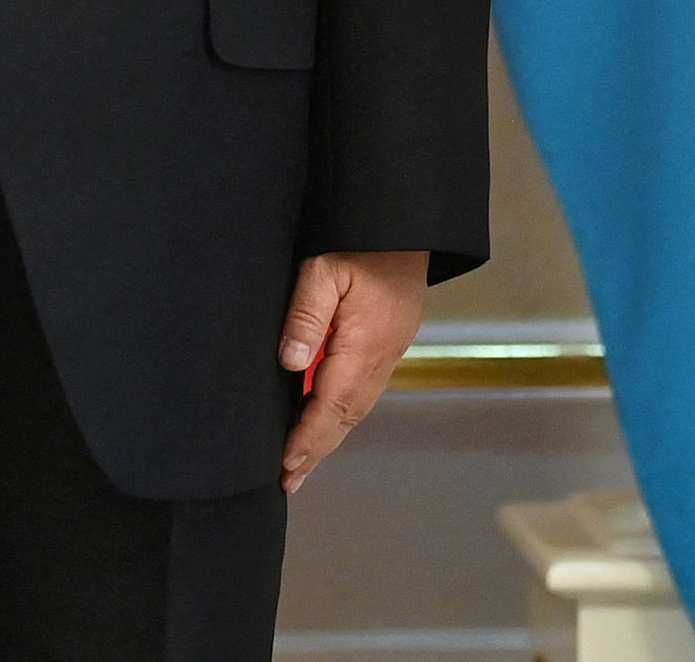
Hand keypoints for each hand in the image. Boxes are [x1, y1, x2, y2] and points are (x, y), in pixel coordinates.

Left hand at [278, 250, 427, 491]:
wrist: (409, 215)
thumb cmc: (362, 236)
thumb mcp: (324, 266)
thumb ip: (306, 313)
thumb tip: (291, 362)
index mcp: (367, 343)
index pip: (332, 405)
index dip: (308, 439)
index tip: (285, 467)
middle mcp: (384, 353)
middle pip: (349, 413)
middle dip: (319, 447)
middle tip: (291, 478)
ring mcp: (393, 345)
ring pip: (360, 402)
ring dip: (332, 431)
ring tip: (305, 457)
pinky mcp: (394, 334)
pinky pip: (366, 385)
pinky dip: (345, 408)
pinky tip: (329, 413)